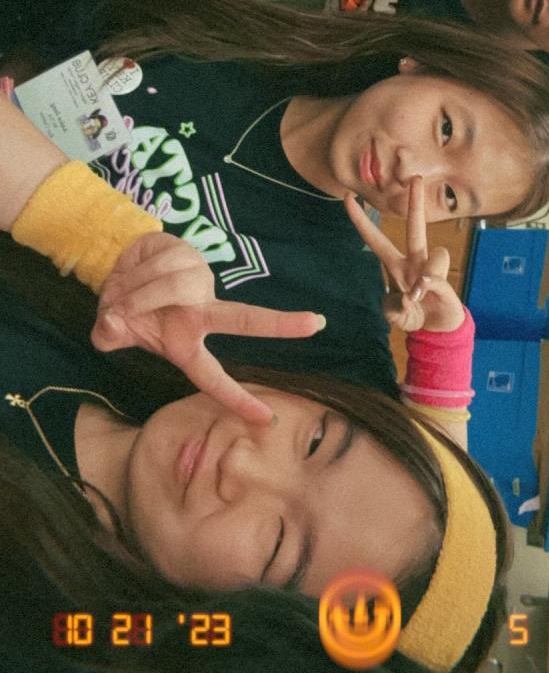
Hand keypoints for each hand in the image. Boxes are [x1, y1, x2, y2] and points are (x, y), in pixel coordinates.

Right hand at [91, 233, 323, 423]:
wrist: (118, 265)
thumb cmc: (125, 309)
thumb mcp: (115, 330)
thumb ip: (109, 334)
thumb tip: (108, 326)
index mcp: (187, 342)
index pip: (214, 376)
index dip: (237, 398)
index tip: (267, 419)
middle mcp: (201, 311)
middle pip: (242, 319)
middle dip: (279, 323)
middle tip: (317, 324)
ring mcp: (199, 280)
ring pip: (172, 286)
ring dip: (135, 292)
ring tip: (119, 294)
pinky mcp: (189, 253)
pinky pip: (161, 263)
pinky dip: (134, 272)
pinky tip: (128, 273)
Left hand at [344, 177, 464, 333]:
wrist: (436, 331)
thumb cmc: (413, 316)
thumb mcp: (396, 316)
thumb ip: (395, 309)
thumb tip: (410, 296)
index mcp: (396, 265)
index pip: (375, 239)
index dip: (361, 220)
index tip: (349, 198)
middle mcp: (414, 261)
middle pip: (416, 227)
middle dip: (416, 202)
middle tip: (416, 178)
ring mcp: (431, 270)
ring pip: (434, 256)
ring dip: (425, 279)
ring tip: (417, 297)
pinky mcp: (445, 283)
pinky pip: (436, 279)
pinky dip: (428, 289)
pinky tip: (424, 298)